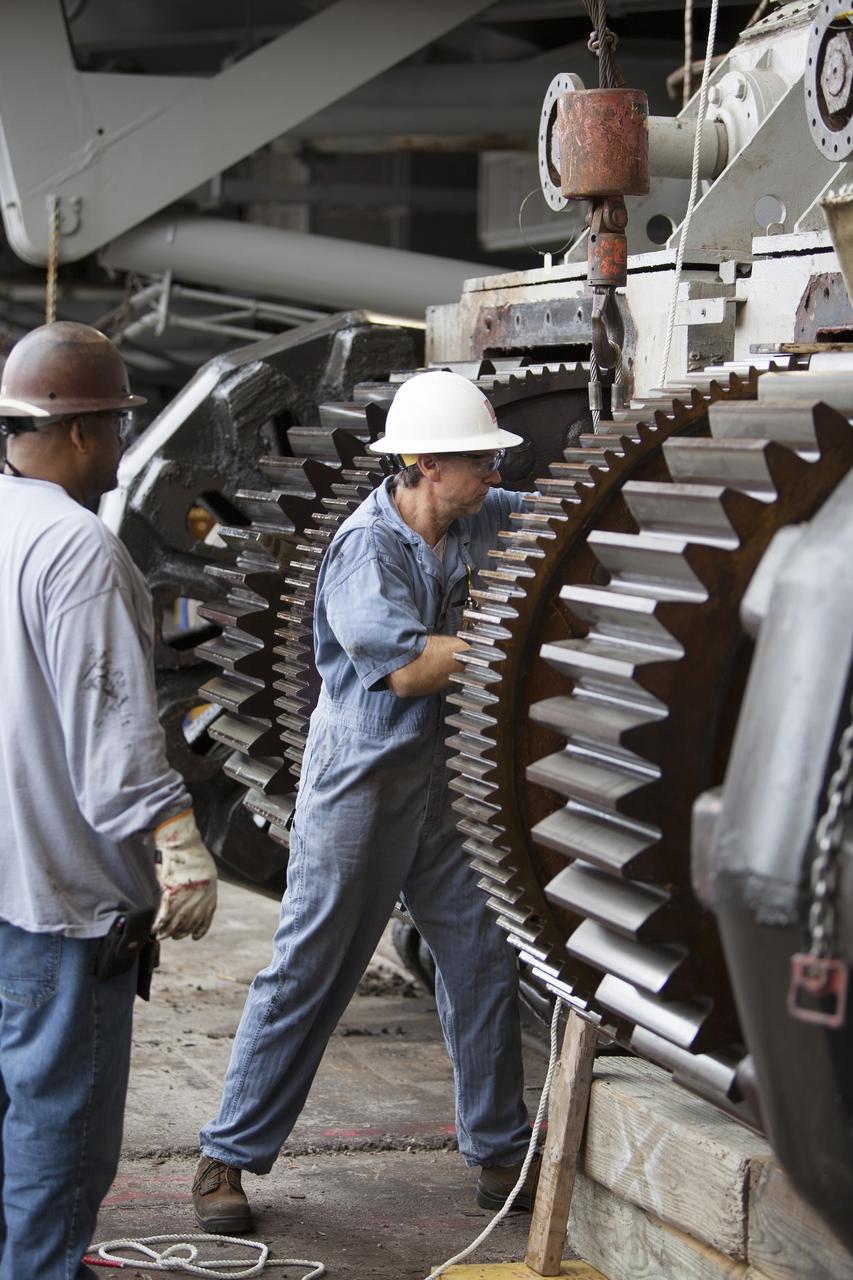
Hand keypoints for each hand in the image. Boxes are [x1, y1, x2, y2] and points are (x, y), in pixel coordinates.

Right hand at [152, 808, 217, 939]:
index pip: (207, 916)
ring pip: (177, 921)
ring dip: (168, 931)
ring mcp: (187, 895)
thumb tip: (192, 897)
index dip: (200, 929)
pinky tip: (154, 930)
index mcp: (211, 890)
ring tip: (161, 936)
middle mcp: (201, 896)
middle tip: (173, 937)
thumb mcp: (204, 870)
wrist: (181, 841)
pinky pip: (165, 915)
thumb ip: (200, 886)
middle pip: (191, 921)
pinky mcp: (172, 892)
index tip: (195, 937)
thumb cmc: (190, 852)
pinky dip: (158, 924)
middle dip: (181, 932)